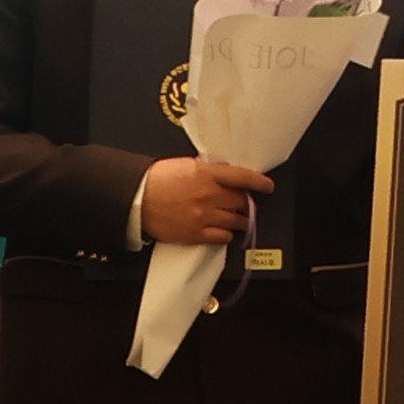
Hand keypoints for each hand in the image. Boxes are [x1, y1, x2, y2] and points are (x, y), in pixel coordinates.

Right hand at [137, 154, 271, 245]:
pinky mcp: (196, 234)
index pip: (242, 177)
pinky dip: (227, 234)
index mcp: (206, 174)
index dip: (259, 182)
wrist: (136, 199)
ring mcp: (204, 216)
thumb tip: (224, 176)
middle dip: (246, 203)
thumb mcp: (186, 166)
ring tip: (240, 219)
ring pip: (236, 221)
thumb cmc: (157, 180)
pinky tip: (224, 231)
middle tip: (245, 204)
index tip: (267, 186)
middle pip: (241, 201)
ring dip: (241, 220)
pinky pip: (223, 237)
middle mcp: (209, 195)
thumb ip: (208, 171)